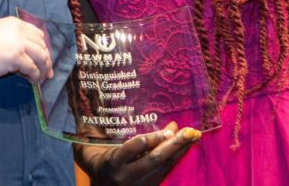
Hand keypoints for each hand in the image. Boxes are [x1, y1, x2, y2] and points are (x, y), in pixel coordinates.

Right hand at [0, 16, 52, 83]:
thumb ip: (14, 39)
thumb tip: (29, 55)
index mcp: (15, 23)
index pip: (38, 35)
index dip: (43, 48)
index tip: (44, 60)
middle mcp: (19, 30)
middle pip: (42, 46)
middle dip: (46, 61)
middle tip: (47, 73)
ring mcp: (18, 42)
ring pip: (41, 57)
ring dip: (43, 70)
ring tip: (39, 79)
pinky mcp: (15, 56)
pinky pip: (33, 68)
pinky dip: (34, 76)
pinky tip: (31, 81)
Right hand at [79, 123, 200, 185]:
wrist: (99, 185)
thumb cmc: (95, 157)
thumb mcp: (97, 142)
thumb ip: (112, 128)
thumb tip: (127, 110)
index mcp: (112, 162)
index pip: (134, 149)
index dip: (152, 139)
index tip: (169, 129)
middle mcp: (125, 176)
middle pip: (154, 159)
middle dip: (174, 144)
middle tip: (189, 131)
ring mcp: (138, 184)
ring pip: (163, 167)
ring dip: (180, 151)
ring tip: (194, 136)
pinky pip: (165, 172)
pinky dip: (176, 158)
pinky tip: (185, 148)